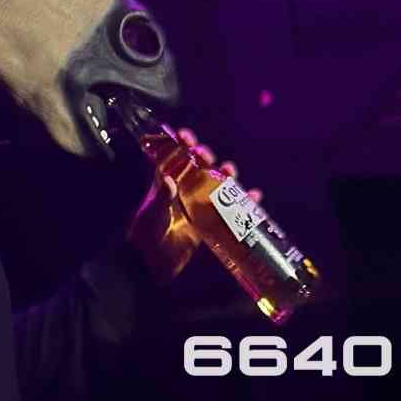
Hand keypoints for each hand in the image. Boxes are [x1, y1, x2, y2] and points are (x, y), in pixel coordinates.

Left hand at [125, 127, 262, 286]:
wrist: (151, 266)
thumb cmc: (146, 236)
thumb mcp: (152, 215)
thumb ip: (161, 198)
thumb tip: (170, 181)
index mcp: (165, 184)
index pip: (173, 158)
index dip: (180, 145)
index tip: (186, 134)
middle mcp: (183, 191)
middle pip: (198, 168)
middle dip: (205, 158)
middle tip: (207, 156)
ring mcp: (197, 206)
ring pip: (216, 185)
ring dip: (225, 176)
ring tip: (230, 171)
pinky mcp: (209, 224)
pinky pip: (228, 209)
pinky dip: (243, 203)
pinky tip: (254, 197)